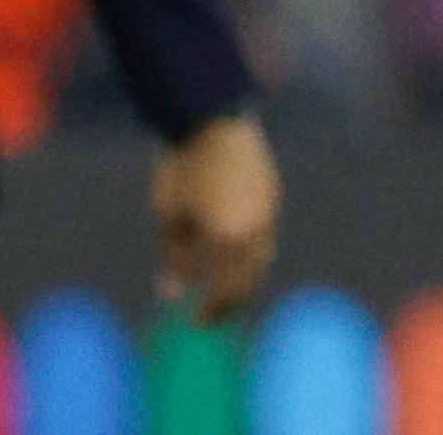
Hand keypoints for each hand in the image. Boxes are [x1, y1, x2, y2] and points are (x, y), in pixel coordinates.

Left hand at [151, 113, 279, 321]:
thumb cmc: (183, 169)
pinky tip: (235, 254)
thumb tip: (172, 294)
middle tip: (214, 316)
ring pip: (263, 257)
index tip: (196, 323)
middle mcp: (257, 229)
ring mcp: (269, 210)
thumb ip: (176, 258)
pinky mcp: (271, 194)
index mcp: (230, 238)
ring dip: (246, 277)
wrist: (212, 120)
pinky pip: (266, 235)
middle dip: (233, 301)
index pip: (227, 290)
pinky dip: (252, 254)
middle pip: (251, 279)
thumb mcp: (171, 217)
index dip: (212, 311)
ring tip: (227, 288)